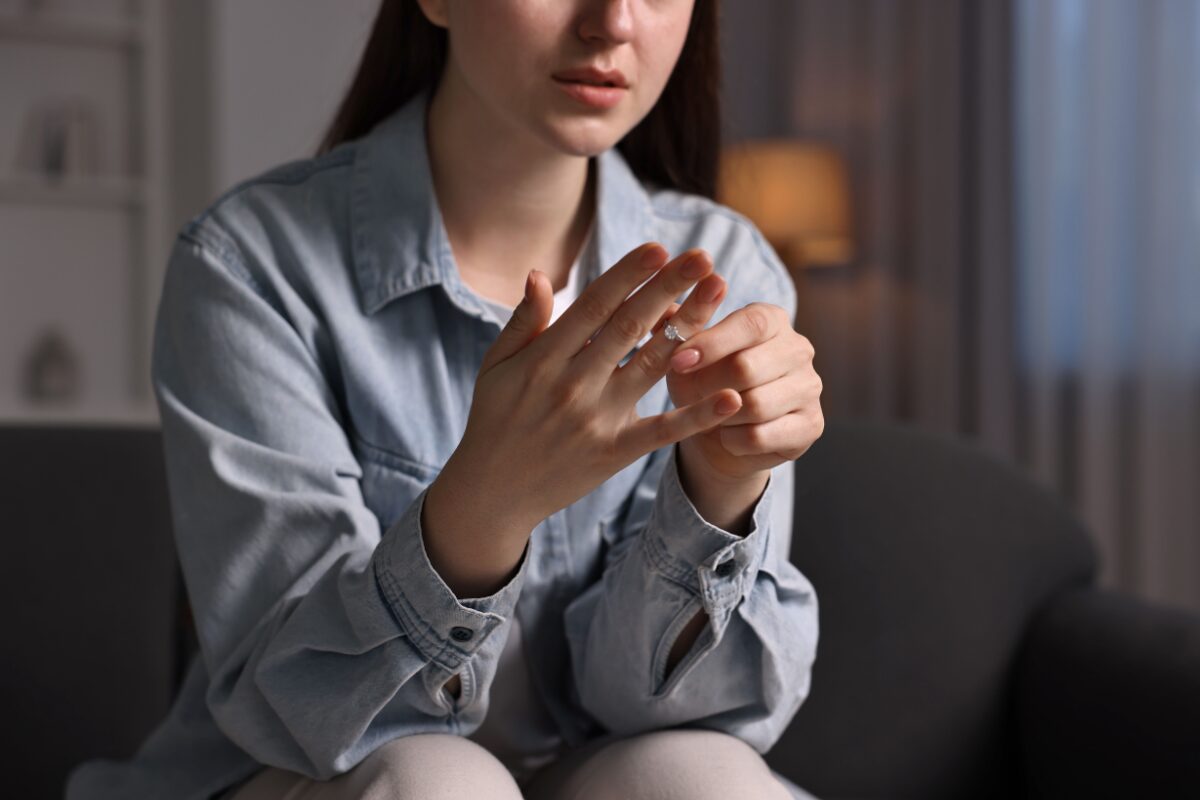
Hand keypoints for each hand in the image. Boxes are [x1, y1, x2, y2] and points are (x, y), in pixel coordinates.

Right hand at [445, 243, 737, 535]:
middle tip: (702, 256)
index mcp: (544, 357)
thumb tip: (539, 273)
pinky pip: (662, 431)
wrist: (492, 492)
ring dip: (689, 326)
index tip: (659, 248)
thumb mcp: (495, 366)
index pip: (594, 305)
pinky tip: (731, 395)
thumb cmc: (494, 419)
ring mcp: (597, 419)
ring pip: (651, 365)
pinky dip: (697, 415)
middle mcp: (573, 383)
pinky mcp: (615, 452)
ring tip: (717, 293)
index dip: (628, 275)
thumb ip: (523, 321)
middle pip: (630, 326)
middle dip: (668, 287)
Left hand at [663, 298, 824, 483]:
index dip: (712, 343)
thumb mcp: (684, 355)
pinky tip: (727, 435)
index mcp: (772, 320)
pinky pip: (760, 436)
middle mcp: (798, 349)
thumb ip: (676, 330)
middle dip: (707, 386)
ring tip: (709, 414)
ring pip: (755, 406)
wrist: (723, 434)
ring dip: (720, 416)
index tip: (678, 362)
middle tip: (685, 397)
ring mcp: (810, 387)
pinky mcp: (811, 425)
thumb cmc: (703, 382)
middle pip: (748, 367)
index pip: (750, 323)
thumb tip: (664, 314)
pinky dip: (732, 440)